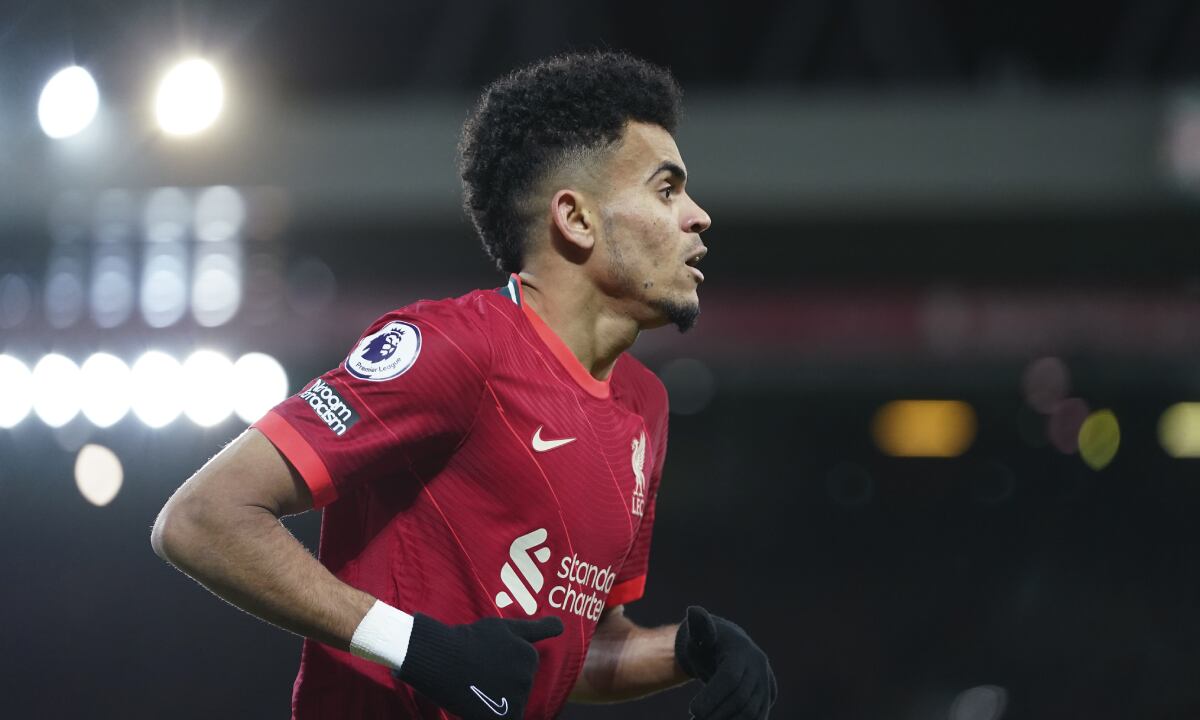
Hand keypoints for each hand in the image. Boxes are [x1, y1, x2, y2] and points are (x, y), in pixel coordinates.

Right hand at [395, 613, 563, 718]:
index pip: (521, 670)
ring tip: (476, 687)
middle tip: (478, 673)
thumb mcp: (506, 627)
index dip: (502, 666)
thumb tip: (563, 626)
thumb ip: (537, 628)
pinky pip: (508, 718)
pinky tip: (479, 705)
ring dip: (497, 701)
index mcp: (529, 656)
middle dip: (500, 684)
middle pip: (516, 688)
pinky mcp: (504, 716)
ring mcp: (516, 697)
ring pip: (511, 704)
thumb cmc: (470, 640)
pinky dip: (495, 714)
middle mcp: (527, 676)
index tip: (486, 660)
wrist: (441, 658)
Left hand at [675, 606, 776, 719]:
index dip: (712, 696)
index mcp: (741, 651)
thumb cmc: (706, 642)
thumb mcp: (698, 634)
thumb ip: (698, 625)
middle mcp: (758, 667)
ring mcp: (766, 683)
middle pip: (740, 698)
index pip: (729, 678)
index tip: (693, 710)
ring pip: (751, 712)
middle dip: (717, 713)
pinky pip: (757, 717)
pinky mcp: (768, 697)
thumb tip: (693, 611)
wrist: (725, 649)